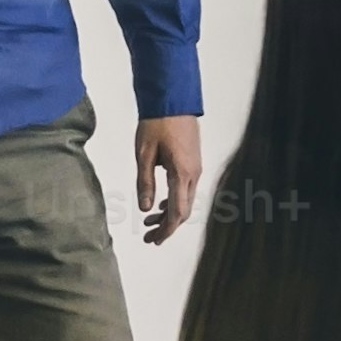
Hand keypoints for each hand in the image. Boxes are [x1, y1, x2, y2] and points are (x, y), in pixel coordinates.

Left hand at [136, 114, 201, 242]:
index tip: (153, 240)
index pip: (177, 212)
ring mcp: (196, 168)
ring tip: (149, 221)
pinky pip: (186, 189)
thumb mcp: (144, 154)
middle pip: (183, 211)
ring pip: (185, 201)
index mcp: (182, 174)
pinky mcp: (193, 162)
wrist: (173, 100)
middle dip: (167, 226)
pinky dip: (174, 201)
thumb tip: (146, 208)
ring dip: (169, 214)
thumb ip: (145, 183)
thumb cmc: (157, 124)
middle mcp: (194, 174)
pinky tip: (160, 203)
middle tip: (149, 237)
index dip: (166, 230)